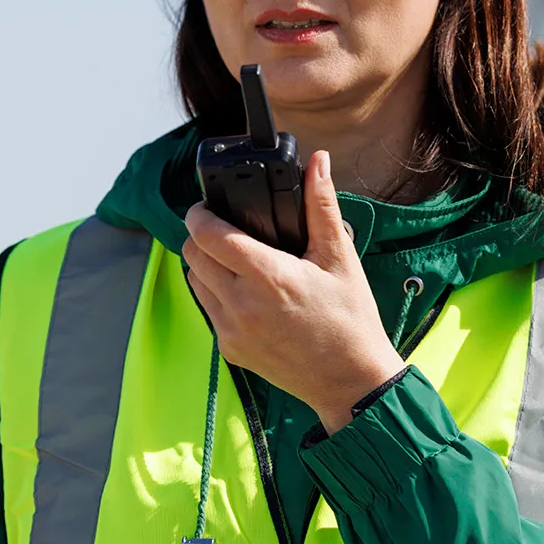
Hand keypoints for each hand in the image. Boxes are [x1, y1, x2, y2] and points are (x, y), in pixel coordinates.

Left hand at [182, 150, 405, 433]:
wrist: (351, 381)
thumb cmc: (350, 319)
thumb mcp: (339, 257)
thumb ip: (321, 205)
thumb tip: (318, 162)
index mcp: (268, 276)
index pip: (208, 234)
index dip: (200, 213)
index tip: (206, 205)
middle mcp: (241, 305)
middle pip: (192, 254)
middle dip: (201, 236)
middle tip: (223, 228)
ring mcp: (231, 331)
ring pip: (194, 281)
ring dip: (205, 265)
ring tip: (234, 258)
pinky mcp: (229, 350)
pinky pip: (207, 309)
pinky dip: (215, 293)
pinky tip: (242, 289)